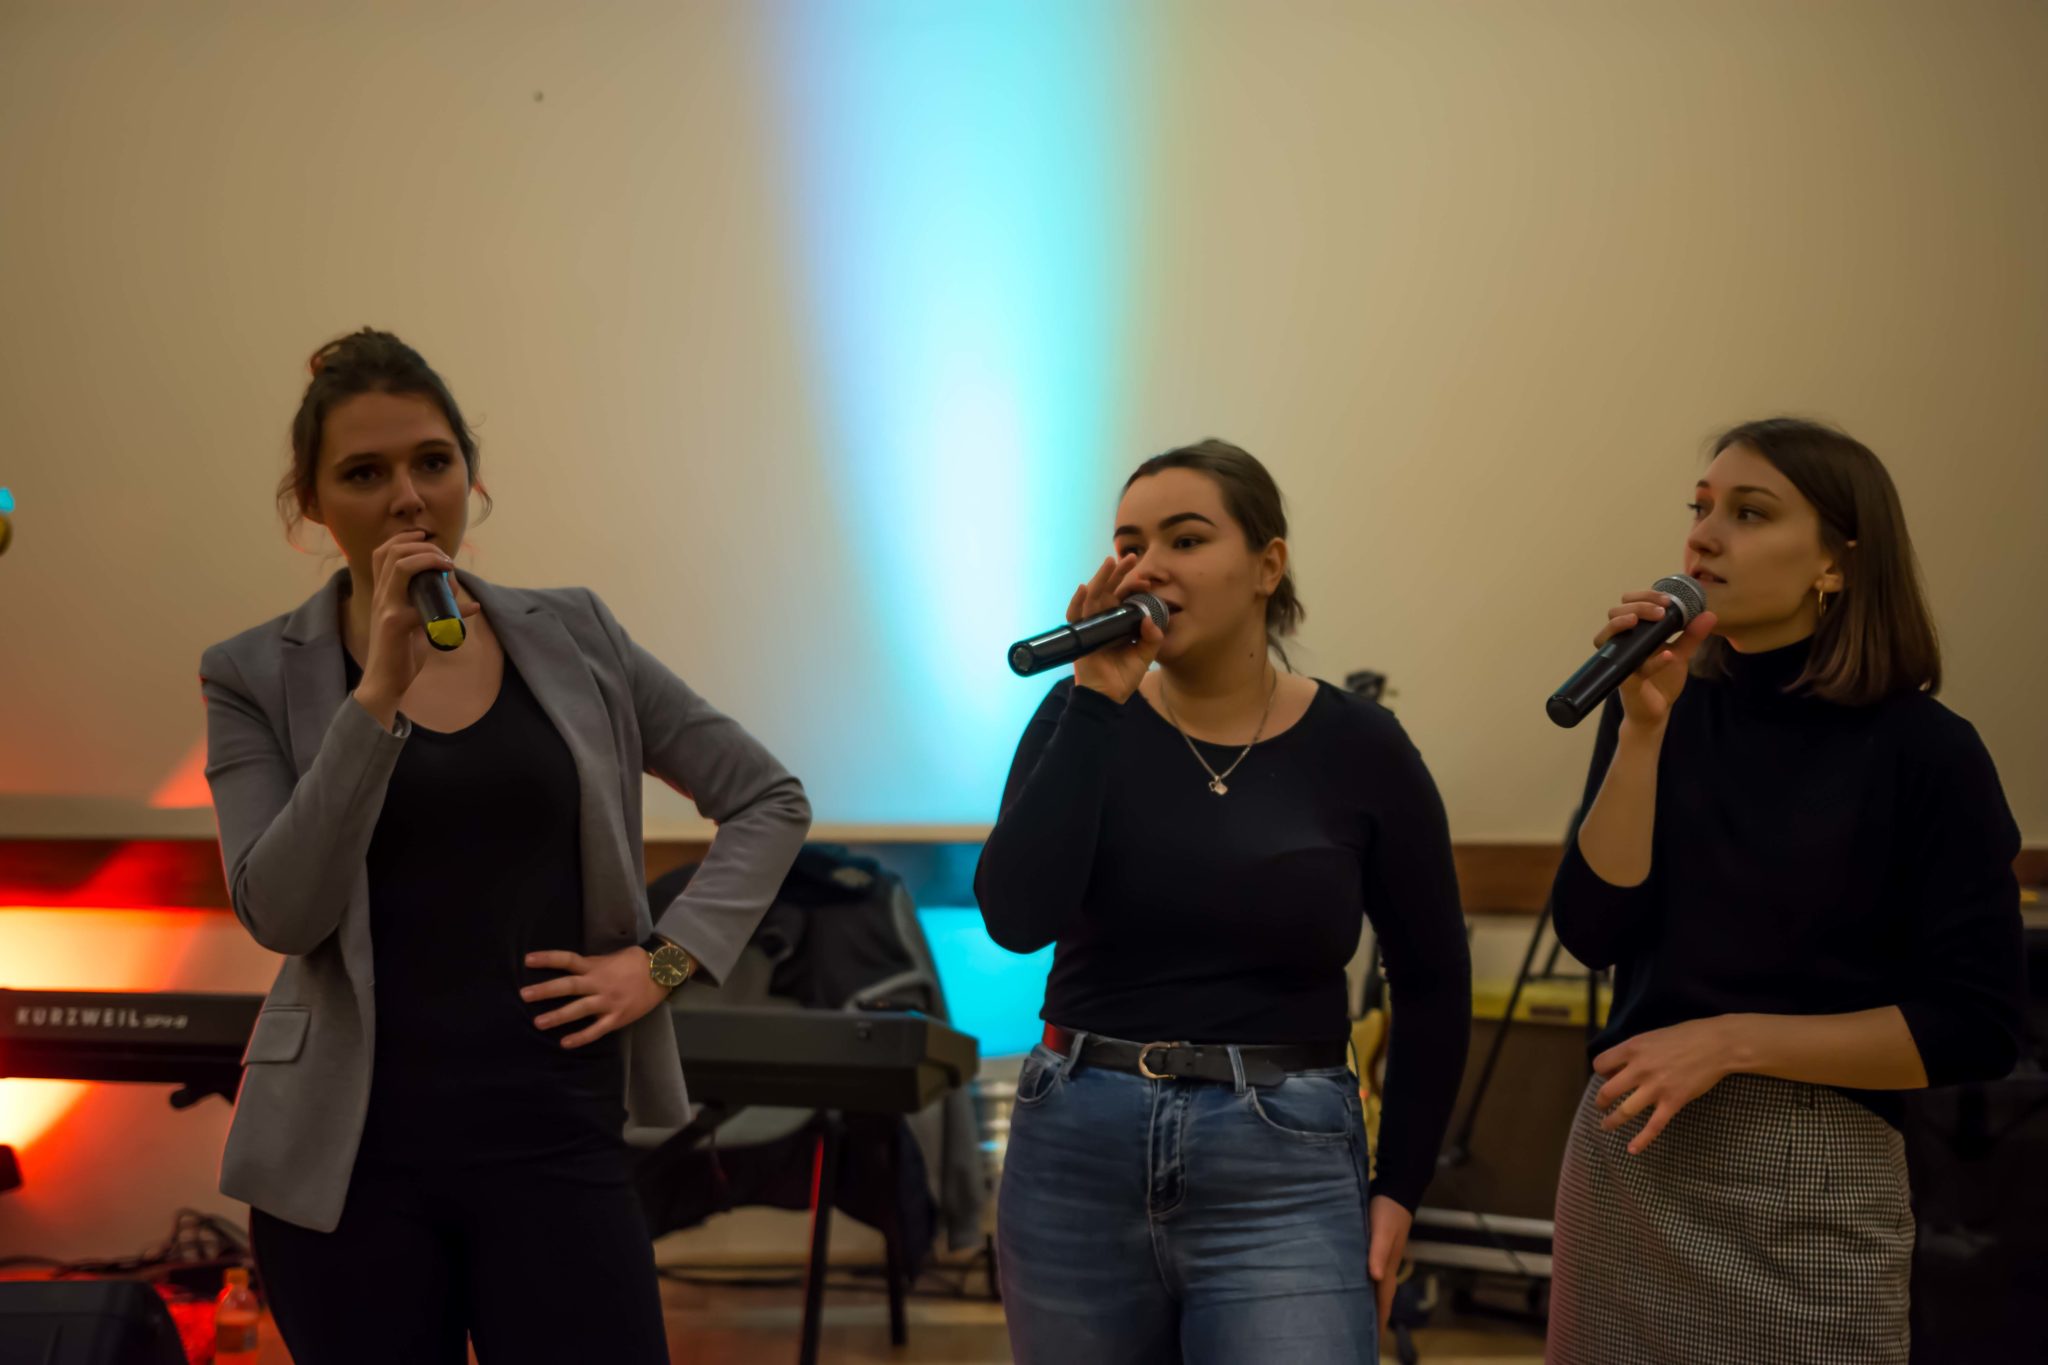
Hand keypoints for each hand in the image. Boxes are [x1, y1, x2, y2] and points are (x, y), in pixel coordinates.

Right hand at [353, 530, 478, 725]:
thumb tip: (453, 587)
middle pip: (394, 552)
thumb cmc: (401, 652)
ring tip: (448, 567)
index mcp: (382, 592)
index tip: (428, 540)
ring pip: (402, 567)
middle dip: (425, 548)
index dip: (404, 539)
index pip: (383, 552)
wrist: (385, 682)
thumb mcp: (415, 621)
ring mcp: (386, 607)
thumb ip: (429, 603)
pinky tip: (471, 608)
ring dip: (430, 560)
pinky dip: (456, 606)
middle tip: (446, 559)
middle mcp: (381, 595)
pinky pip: (428, 606)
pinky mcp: (396, 624)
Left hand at [521, 945, 672, 1047]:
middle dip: (545, 990)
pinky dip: (581, 1037)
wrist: (662, 972)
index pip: (568, 960)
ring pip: (579, 1009)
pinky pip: (596, 1029)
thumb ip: (592, 964)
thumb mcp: (611, 958)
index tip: (528, 960)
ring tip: (538, 1022)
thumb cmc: (635, 963)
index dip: (548, 958)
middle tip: (525, 994)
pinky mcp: (617, 1017)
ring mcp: (607, 1002)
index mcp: (595, 966)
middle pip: (568, 986)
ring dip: (558, 1016)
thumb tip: (572, 967)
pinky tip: (565, 1043)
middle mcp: (598, 983)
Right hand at [1069, 553, 1163, 703]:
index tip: (1147, 580)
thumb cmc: (1122, 677)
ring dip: (1101, 578)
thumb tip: (1150, 619)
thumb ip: (1151, 639)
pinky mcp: (1079, 635)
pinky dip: (1077, 601)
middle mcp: (1103, 620)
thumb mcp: (1143, 657)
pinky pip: (1075, 615)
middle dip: (1119, 573)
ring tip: (1110, 562)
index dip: (1134, 586)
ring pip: (1093, 596)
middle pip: (1109, 590)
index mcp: (1118, 622)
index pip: (1124, 597)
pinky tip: (1084, 588)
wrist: (1106, 697)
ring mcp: (1090, 625)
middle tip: (1131, 557)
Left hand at [1368, 1194, 1411, 1337]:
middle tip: (1359, 1332)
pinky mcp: (1372, 1247)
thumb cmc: (1388, 1212)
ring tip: (1354, 1313)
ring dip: (1366, 1299)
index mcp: (1387, 1267)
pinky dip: (1360, 1282)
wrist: (1395, 1189)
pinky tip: (1350, 1282)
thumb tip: (1375, 1277)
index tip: (1372, 1339)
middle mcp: (1384, 1265)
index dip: (1380, 1318)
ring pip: (1372, 1285)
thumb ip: (1378, 1252)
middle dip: (1372, 1314)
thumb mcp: (1382, 1231)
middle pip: (1378, 1296)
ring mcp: (1379, 1256)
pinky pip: (1366, 1271)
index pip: (1383, 1299)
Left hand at [1592, 1016, 1736, 1153]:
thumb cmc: (1686, 1035)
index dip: (1601, 1072)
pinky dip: (1641, 1140)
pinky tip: (1632, 1149)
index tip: (1608, 1076)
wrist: (1717, 1045)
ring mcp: (1656, 1087)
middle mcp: (1640, 1069)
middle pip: (1607, 1091)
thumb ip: (1635, 1050)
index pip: (1600, 1064)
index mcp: (1633, 1048)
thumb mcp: (1652, 1036)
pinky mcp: (1673, 1102)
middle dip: (1601, 1101)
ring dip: (1612, 1121)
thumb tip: (1621, 1065)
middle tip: (1601, 1106)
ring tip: (1606, 1126)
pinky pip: (1653, 1126)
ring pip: (1625, 1111)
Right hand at [1596, 591, 1716, 732]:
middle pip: (1614, 613)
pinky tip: (1668, 655)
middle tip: (1662, 610)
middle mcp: (1622, 644)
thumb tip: (1710, 614)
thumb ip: (1692, 635)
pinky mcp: (1626, 682)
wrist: (1658, 711)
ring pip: (1607, 636)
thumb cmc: (1661, 680)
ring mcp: (1621, 662)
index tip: (1667, 599)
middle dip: (1638, 606)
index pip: (1628, 604)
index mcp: (1634, 633)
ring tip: (1653, 620)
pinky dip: (1653, 662)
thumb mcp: (1680, 653)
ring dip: (1626, 623)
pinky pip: (1634, 669)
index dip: (1644, 596)